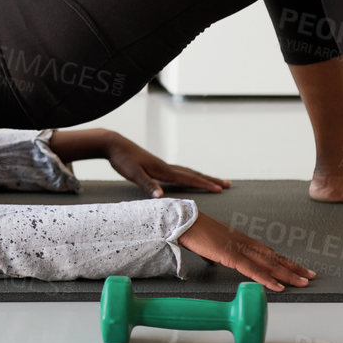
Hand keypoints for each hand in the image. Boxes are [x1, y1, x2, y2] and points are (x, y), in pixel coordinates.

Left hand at [104, 133, 230, 197]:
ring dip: (202, 177)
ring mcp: (162, 165)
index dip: (205, 184)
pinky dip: (189, 175)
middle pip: (193, 174)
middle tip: (227, 184)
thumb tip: (161, 197)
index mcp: (163, 170)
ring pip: (188, 172)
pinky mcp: (156, 166)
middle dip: (210, 180)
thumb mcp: (133, 174)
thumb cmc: (122, 159)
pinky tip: (188, 178)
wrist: (114, 144)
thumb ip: (147, 185)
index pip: (189, 178)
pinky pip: (179, 172)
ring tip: (214, 181)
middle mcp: (166, 166)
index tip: (220, 188)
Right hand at [177, 214, 314, 291]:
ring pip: (268, 263)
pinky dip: (266, 279)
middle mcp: (244, 243)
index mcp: (241, 240)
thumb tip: (216, 260)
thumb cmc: (194, 232)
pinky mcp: (229, 255)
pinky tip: (277, 286)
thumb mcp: (210, 245)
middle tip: (310, 276)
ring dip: (287, 274)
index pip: (268, 252)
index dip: (284, 261)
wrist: (182, 222)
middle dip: (293, 267)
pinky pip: (252, 270)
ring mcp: (238, 248)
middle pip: (274, 257)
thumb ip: (217, 253)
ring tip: (302, 282)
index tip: (297, 267)